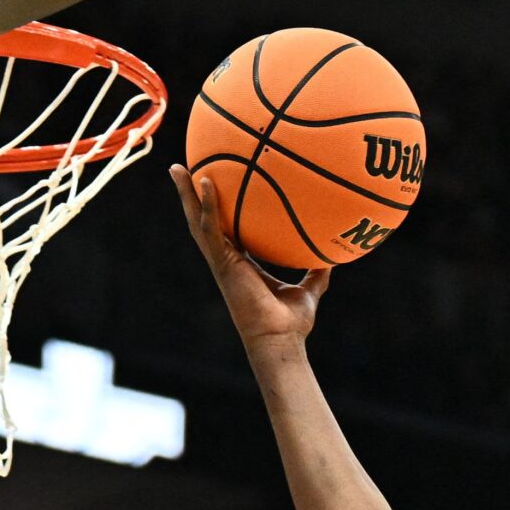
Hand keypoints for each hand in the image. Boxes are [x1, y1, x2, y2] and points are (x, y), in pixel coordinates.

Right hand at [170, 164, 329, 369]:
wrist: (280, 341)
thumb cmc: (291, 324)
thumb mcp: (309, 291)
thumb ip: (317, 273)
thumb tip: (332, 257)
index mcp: (241, 265)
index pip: (225, 231)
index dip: (217, 210)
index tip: (213, 188)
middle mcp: (226, 260)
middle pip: (202, 221)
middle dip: (190, 196)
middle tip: (182, 169)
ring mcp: (221, 262)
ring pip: (197, 221)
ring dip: (186, 194)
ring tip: (177, 168)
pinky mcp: (223, 264)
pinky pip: (211, 230)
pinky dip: (209, 206)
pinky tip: (207, 182)